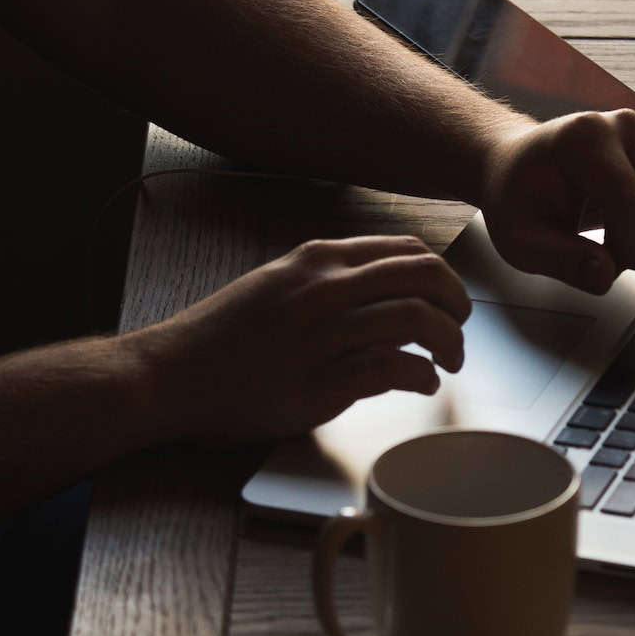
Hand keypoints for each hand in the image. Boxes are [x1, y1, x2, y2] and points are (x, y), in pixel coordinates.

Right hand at [138, 235, 470, 440]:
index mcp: (315, 260)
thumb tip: (385, 288)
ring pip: (416, 320)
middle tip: (461, 327)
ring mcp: (321, 335)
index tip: (448, 298)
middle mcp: (322, 289)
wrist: (172, 374)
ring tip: (449, 362)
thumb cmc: (224, 336)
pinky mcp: (319, 383)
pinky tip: (423, 384)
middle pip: (423, 277)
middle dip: (457, 303)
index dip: (441, 275)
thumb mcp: (276, 284)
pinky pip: (393, 369)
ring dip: (449, 344)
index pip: (404, 251)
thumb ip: (327, 280)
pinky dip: (422, 377)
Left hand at [475, 109, 634, 294]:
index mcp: (586, 137)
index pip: (632, 204)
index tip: (603, 266)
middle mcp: (628, 128)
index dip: (625, 250)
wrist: (523, 167)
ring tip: (633, 253)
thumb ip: (559, 260)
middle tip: (617, 263)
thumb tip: (605, 276)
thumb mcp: (520, 238)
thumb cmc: (519, 198)